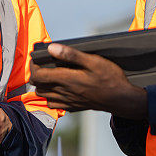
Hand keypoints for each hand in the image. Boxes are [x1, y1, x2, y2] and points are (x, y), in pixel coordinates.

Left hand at [30, 44, 147, 118]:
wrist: (121, 99)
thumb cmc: (110, 78)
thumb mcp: (94, 61)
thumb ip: (71, 54)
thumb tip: (51, 48)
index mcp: (67, 79)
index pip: (38, 75)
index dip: (33, 66)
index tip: (37, 58)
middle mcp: (64, 92)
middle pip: (38, 86)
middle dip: (37, 75)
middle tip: (43, 65)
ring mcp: (68, 102)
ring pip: (44, 97)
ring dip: (43, 86)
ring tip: (50, 75)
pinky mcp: (73, 107)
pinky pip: (54, 105)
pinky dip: (51, 97)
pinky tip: (59, 89)